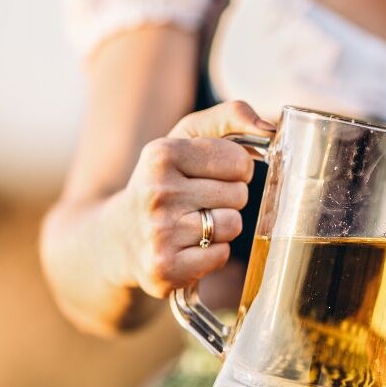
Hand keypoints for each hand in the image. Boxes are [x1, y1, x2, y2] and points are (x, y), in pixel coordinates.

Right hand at [115, 101, 274, 297]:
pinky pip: (221, 256)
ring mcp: (159, 233)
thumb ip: (229, 117)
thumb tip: (269, 127)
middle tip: (197, 203)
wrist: (116, 239)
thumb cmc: (164, 182)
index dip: (235, 170)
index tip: (211, 175)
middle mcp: (156, 192)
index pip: (239, 161)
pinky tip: (187, 248)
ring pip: (233, 225)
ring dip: (221, 227)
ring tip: (192, 225)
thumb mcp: (185, 138)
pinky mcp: (165, 269)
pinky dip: (211, 254)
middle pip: (239, 195)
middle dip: (227, 199)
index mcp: (161, 154)